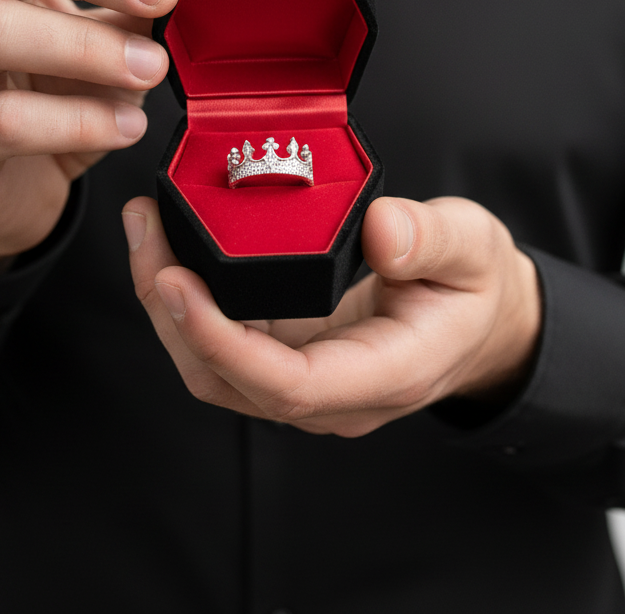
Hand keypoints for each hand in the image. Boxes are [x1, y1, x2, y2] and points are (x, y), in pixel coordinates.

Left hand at [124, 194, 540, 435]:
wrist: (478, 320)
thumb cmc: (473, 288)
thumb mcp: (472, 248)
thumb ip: (431, 239)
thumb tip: (382, 230)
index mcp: (383, 374)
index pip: (286, 384)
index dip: (221, 342)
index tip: (177, 284)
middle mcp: (332, 394)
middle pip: (226, 380)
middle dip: (171, 314)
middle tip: (147, 234)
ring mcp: (303, 381)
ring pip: (211, 368)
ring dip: (166, 308)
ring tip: (146, 230)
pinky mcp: (285, 356)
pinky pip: (220, 345)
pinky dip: (185, 302)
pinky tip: (171, 248)